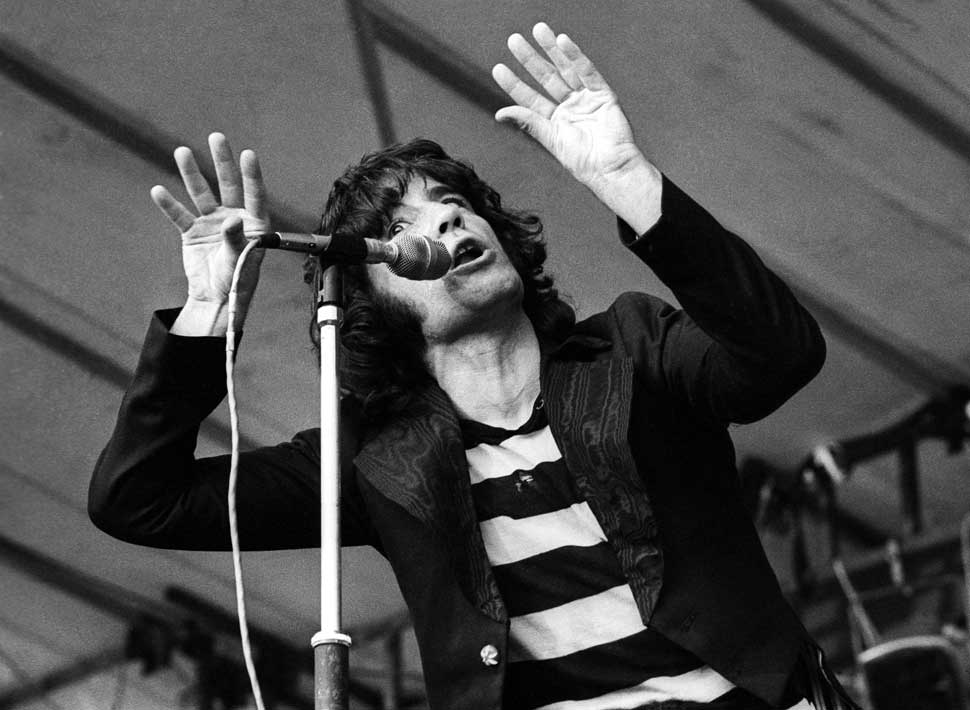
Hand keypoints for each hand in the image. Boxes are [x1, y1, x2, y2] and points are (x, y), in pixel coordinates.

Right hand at [150, 133, 268, 335]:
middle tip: (217, 137)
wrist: (216, 299)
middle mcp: (234, 218)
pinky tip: (159, 190)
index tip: (248, 154)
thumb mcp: (240, 261)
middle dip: (222, 162)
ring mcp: (212, 223)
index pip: (254, 194)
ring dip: (192, 174)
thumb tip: (231, 221)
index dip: (251, 175)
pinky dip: (169, 204)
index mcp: (254, 223)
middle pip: (228, 184)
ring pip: (202, 193)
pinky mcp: (193, 232)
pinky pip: (180, 215)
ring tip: (182, 152)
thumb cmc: (237, 281)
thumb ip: (236, 240)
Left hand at [492, 23, 660, 232]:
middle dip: (530, 59)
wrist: (610, 168)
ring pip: (565, 69)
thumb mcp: (550, 139)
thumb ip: (528, 122)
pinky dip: (576, 57)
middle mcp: (568, 108)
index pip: (529, 98)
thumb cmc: (582, 162)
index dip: (514, 83)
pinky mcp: (603, 95)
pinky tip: (563, 42)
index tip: (498, 68)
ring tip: (538, 30)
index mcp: (553, 122)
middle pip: (545, 77)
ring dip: (552, 49)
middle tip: (514, 40)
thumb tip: (500, 113)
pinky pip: (588, 72)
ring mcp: (586, 100)